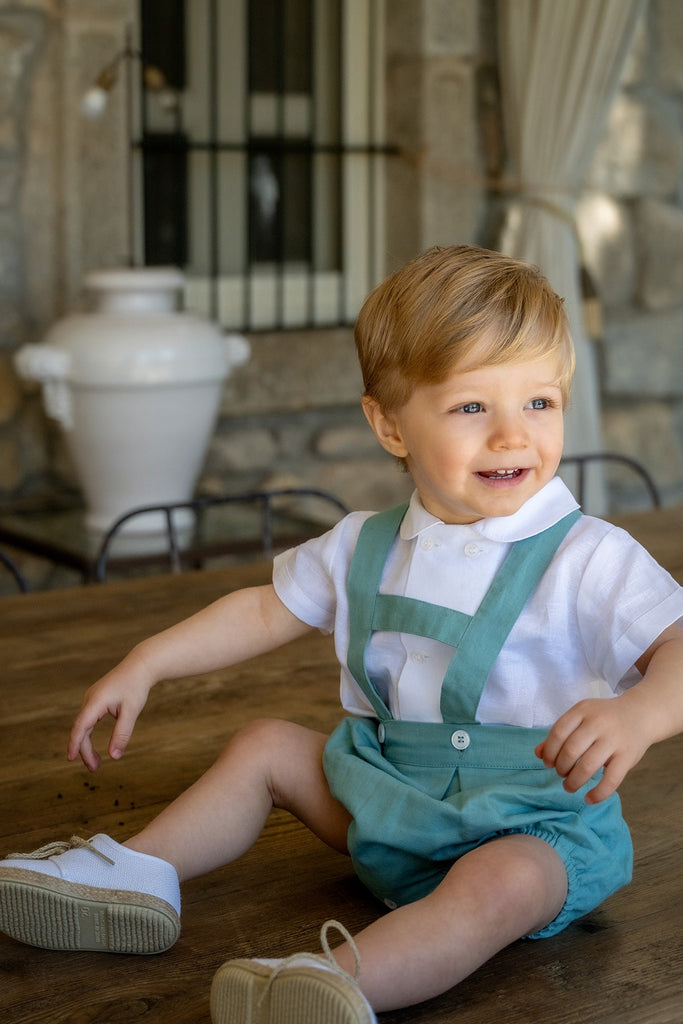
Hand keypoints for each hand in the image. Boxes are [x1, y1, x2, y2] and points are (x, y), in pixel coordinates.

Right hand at [67, 650, 154, 770]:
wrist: (140, 665)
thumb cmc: (136, 687)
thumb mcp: (131, 712)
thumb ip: (122, 734)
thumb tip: (114, 757)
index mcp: (96, 701)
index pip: (81, 726)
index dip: (75, 743)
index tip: (70, 759)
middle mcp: (89, 699)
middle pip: (82, 729)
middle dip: (85, 751)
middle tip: (94, 769)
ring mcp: (91, 699)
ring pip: (84, 726)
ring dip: (87, 745)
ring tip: (96, 764)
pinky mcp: (96, 700)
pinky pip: (88, 721)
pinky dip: (89, 735)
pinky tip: (93, 748)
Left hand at [535, 695, 652, 803]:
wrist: (640, 715)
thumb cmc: (603, 718)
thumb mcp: (581, 718)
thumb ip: (560, 733)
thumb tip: (538, 753)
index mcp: (583, 710)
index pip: (558, 732)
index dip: (549, 751)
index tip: (547, 762)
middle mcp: (598, 723)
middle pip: (571, 750)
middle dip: (561, 767)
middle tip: (561, 774)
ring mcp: (614, 740)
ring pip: (587, 766)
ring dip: (574, 781)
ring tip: (569, 786)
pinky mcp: (627, 757)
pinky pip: (611, 780)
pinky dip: (598, 793)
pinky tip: (588, 798)